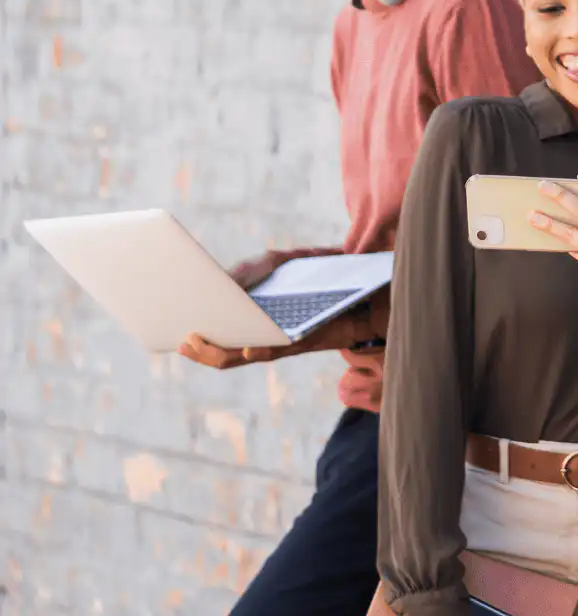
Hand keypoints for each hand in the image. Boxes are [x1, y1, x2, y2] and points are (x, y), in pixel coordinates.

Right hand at [178, 288, 387, 368]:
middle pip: (223, 348)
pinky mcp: (305, 342)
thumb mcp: (287, 261)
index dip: (192, 323)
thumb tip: (223, 279)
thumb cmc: (328, 273)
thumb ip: (255, 267)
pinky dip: (256, 350)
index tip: (164, 313)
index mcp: (256, 314)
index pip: (218, 324)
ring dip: (216, 353)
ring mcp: (283, 339)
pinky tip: (242, 347)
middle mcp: (265, 331)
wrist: (375, 284)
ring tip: (193, 342)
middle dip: (196, 346)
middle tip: (175, 334)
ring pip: (242, 355)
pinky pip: (275, 351)